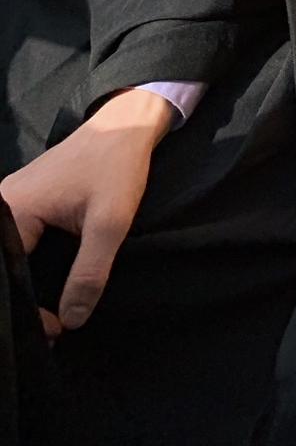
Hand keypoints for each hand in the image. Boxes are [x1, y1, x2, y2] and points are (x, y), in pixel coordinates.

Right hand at [0, 88, 173, 335]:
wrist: (125, 124)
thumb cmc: (117, 166)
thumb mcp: (110, 223)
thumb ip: (90, 273)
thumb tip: (70, 321)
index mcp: (13, 209)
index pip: (10, 275)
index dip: (28, 310)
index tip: (56, 329)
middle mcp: (3, 205)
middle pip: (6, 266)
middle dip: (24, 300)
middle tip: (52, 328)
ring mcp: (10, 203)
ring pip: (10, 258)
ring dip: (26, 286)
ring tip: (48, 316)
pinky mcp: (22, 203)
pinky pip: (17, 244)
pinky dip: (29, 268)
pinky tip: (45, 288)